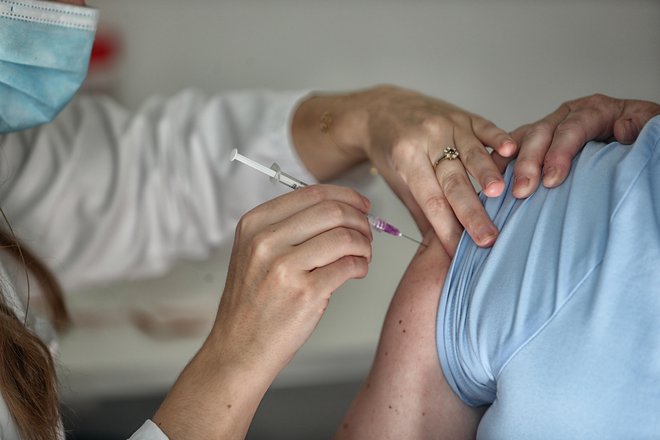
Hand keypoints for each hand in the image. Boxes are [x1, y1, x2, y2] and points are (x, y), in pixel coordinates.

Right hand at [212, 184, 371, 373]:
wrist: (239, 348)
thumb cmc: (253, 303)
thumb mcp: (254, 253)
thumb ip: (289, 227)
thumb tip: (338, 209)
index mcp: (255, 224)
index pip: (312, 193)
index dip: (346, 196)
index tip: (361, 205)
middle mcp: (266, 241)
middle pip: (332, 211)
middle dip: (360, 220)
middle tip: (367, 232)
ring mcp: (284, 268)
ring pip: (344, 237)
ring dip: (364, 244)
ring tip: (363, 255)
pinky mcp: (304, 293)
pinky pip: (348, 266)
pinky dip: (361, 266)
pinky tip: (356, 271)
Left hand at [293, 85, 516, 255]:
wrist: (384, 108)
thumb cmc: (390, 149)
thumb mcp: (397, 180)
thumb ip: (421, 211)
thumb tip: (438, 250)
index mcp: (407, 159)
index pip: (430, 201)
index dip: (446, 228)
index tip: (459, 252)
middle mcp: (427, 139)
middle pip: (453, 181)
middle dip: (471, 212)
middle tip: (488, 238)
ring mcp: (447, 124)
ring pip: (471, 154)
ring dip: (488, 175)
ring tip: (502, 195)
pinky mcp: (464, 115)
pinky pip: (484, 127)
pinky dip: (498, 139)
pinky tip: (512, 151)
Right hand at [495, 94, 659, 197]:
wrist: (637, 150)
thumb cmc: (641, 143)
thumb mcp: (651, 130)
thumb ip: (642, 128)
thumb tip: (623, 128)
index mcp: (597, 110)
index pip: (574, 127)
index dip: (560, 153)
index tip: (551, 180)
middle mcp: (568, 116)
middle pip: (542, 133)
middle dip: (529, 163)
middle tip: (522, 191)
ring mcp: (550, 128)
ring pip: (522, 140)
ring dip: (508, 164)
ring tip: (497, 187)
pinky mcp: (538, 144)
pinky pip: (512, 150)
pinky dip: (499, 164)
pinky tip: (490, 180)